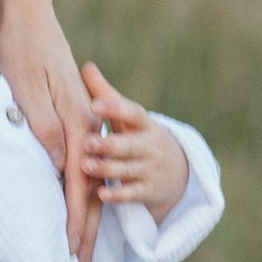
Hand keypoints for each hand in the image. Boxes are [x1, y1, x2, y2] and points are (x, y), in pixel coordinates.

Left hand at [0, 0, 100, 261]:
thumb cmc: (24, 49)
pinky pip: (83, 167)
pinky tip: (78, 213)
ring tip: (82, 252)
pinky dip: (82, 196)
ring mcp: (83, 124)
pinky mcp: (74, 121)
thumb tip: (64, 165)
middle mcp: (85, 126)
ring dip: (88, 220)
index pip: (79, 182)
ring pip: (92, 181)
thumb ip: (45, 124)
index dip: (76, 220)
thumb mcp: (28, 85)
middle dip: (87, 232)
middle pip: (92, 189)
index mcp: (76, 121)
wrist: (31, 18)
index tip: (72, 251)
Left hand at [80, 65, 188, 220]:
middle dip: (110, 145)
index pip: (132, 114)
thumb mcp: (126, 116)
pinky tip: (100, 194)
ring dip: (107, 169)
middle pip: (130, 145)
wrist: (176, 170)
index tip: (95, 104)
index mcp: (143, 124)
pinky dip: (117, 195)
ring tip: (85, 165)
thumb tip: (86, 65)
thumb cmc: (137, 135)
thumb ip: (105, 93)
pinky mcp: (147, 191)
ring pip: (128, 169)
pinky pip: (132, 194)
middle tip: (87, 142)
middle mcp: (150, 146)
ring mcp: (150, 169)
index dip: (115, 109)